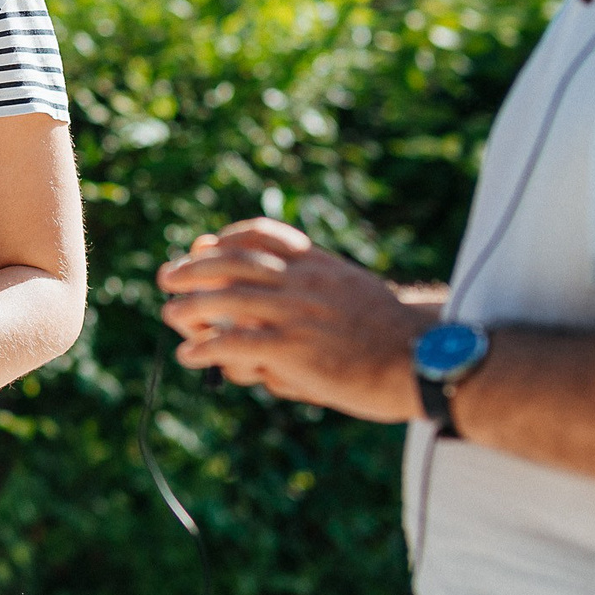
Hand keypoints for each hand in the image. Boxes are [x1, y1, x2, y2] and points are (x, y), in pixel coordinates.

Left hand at [158, 218, 424, 422]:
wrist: (427, 359)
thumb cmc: (393, 337)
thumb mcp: (353, 296)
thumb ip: (314, 294)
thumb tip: (284, 296)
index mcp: (318, 264)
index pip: (263, 235)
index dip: (226, 239)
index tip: (203, 246)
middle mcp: (302, 282)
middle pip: (231, 263)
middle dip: (193, 267)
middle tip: (168, 277)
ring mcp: (295, 314)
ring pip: (223, 301)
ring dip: (188, 307)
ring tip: (169, 315)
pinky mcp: (292, 349)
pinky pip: (234, 343)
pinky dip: (205, 348)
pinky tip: (191, 356)